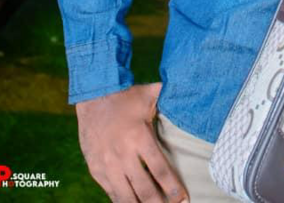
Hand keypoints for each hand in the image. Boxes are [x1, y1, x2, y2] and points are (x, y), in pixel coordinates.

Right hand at [76, 81, 189, 202]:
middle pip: (145, 190)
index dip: (173, 188)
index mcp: (139, 137)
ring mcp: (108, 165)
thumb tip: (191, 91)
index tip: (183, 198)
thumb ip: (169, 97)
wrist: (92, 96)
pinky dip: (123, 201)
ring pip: (126, 197)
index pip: (160, 170)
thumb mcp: (149, 95)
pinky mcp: (96, 170)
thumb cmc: (125, 97)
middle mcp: (123, 155)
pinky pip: (111, 193)